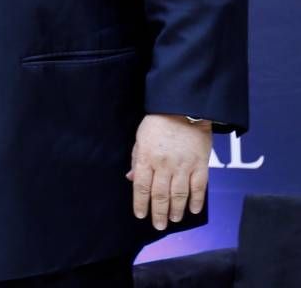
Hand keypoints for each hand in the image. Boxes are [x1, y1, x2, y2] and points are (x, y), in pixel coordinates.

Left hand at [127, 113, 212, 229]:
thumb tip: (132, 179)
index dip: (141, 203)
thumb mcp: (140, 138)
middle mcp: (164, 165)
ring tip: (173, 220)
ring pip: (179, 195)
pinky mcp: (201, 165)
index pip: (142, 187)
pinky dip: (197, 201)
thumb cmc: (158, 122)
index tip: (140, 215)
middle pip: (160, 195)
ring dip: (176, 210)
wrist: (183, 108)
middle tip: (158, 225)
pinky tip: (193, 210)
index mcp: (147, 157)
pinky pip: (199, 188)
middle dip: (158, 213)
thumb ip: (137, 160)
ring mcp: (184, 166)